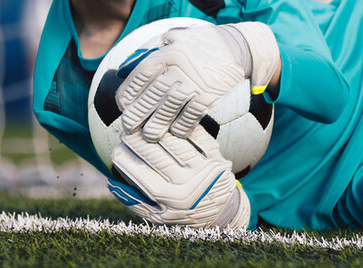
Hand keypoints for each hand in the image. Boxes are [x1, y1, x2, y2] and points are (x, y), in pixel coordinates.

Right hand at [107, 126, 250, 228]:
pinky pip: (196, 135)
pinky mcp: (217, 157)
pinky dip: (180, 126)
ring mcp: (205, 170)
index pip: (139, 173)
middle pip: (154, 154)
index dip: (124, 158)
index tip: (116, 149)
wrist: (221, 211)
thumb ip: (134, 201)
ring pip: (174, 140)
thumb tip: (110, 182)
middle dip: (136, 139)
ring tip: (143, 124)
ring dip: (156, 129)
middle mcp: (189, 186)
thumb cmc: (182, 212)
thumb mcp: (157, 215)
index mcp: (171, 201)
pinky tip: (167, 121)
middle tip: (126, 131)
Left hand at [116, 22, 279, 141]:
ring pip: (169, 110)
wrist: (238, 48)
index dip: (129, 94)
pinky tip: (175, 134)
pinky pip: (191, 116)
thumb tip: (125, 68)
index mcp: (166, 52)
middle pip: (151, 95)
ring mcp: (194, 83)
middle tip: (128, 128)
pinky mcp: (209, 96)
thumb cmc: (201, 43)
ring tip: (149, 136)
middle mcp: (178, 68)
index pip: (139, 76)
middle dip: (137, 114)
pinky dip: (181, 128)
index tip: (124, 106)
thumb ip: (151, 48)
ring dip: (157, 126)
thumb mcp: (174, 36)